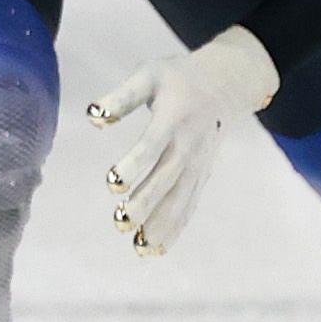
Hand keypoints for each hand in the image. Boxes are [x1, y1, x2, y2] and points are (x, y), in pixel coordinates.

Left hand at [86, 26, 279, 254]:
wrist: (227, 83)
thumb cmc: (178, 78)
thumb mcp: (149, 74)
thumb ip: (121, 96)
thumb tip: (93, 117)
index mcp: (174, 115)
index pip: (154, 143)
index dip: (135, 163)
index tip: (113, 182)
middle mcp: (190, 143)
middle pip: (168, 177)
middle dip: (147, 202)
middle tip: (120, 221)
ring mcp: (199, 162)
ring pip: (181, 196)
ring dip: (162, 222)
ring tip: (138, 246)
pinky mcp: (202, 175)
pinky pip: (189, 204)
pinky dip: (175, 227)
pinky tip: (154, 247)